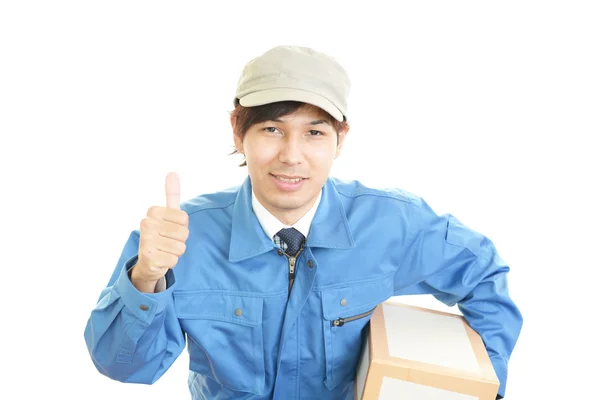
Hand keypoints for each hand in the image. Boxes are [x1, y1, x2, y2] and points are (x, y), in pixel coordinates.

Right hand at [130, 172, 188, 291]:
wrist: (148, 262)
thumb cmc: (161, 235)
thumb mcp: (167, 215)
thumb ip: (171, 195)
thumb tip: (173, 172)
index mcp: (152, 212)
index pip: (184, 219)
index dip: (182, 226)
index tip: (170, 228)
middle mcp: (146, 224)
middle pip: (183, 233)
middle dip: (180, 241)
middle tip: (167, 242)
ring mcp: (146, 241)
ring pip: (180, 247)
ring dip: (175, 252)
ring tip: (164, 250)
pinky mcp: (149, 258)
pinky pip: (174, 260)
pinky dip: (171, 262)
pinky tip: (160, 260)